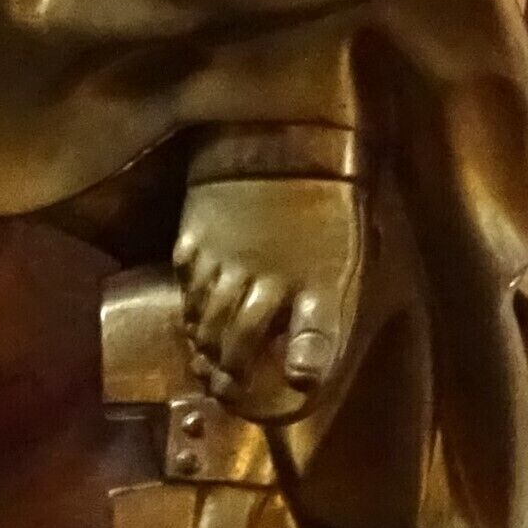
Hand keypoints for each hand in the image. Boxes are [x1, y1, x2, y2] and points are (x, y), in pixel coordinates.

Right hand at [174, 171, 364, 421]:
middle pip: (238, 342)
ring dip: (207, 347)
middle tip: (228, 388)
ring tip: (209, 362)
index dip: (306, 361)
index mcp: (314, 279)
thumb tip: (302, 370)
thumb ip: (321, 316)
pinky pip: (187, 290)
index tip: (297, 380)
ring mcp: (226, 259)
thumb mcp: (340, 259)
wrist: (281, 139)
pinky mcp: (195, 241)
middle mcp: (268, 275)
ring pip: (207, 321)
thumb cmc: (321, 205)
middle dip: (232, 373)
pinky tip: (196, 321)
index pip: (313, 335)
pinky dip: (191, 312)